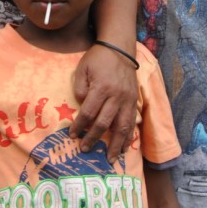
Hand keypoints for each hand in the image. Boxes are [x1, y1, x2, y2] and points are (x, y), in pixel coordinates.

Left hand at [71, 42, 137, 161]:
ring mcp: (127, 99)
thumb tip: (82, 106)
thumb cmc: (98, 58)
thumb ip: (80, 88)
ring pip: (122, 127)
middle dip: (93, 139)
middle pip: (104, 123)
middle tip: (85, 150)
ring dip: (116, 145)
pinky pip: (132, 122)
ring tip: (111, 159)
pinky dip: (128, 137)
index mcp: (101, 88)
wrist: (120, 48)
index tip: (72, 135)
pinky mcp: (134, 100)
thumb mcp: (82, 68)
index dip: (80, 126)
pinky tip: (124, 147)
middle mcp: (116, 96)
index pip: (88, 113)